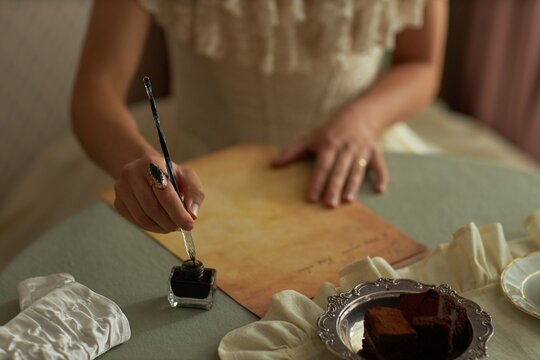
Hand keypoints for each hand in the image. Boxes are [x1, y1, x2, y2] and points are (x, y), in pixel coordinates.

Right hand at [114, 155, 204, 232]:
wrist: (146, 170)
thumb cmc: (169, 174)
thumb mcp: (187, 177)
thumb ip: (194, 194)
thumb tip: (192, 215)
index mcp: (152, 164)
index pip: (165, 193)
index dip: (178, 212)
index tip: (189, 224)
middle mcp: (132, 174)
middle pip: (152, 207)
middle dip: (170, 222)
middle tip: (181, 227)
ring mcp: (122, 188)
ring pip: (143, 217)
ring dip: (161, 227)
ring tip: (172, 226)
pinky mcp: (118, 202)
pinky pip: (136, 221)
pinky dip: (151, 227)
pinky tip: (160, 223)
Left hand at [271, 106, 388, 206]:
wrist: (359, 115)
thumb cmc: (330, 130)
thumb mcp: (310, 137)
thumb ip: (292, 151)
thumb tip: (272, 164)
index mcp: (328, 144)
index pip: (322, 166)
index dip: (316, 181)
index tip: (311, 197)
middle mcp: (345, 148)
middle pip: (339, 170)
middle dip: (334, 187)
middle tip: (329, 204)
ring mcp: (361, 150)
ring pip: (356, 170)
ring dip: (352, 185)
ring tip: (347, 200)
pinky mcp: (374, 152)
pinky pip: (379, 166)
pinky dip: (381, 177)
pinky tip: (380, 190)